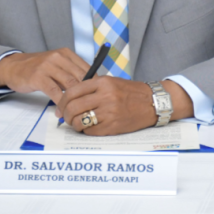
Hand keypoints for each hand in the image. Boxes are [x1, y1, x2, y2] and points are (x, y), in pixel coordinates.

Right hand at [0, 48, 88, 103]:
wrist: (13, 66)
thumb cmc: (38, 68)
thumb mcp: (57, 65)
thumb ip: (71, 72)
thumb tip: (89, 88)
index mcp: (66, 54)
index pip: (87, 68)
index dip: (94, 85)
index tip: (96, 97)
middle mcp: (59, 57)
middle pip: (80, 77)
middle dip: (86, 94)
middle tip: (88, 108)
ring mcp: (48, 66)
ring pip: (69, 84)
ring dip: (73, 100)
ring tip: (75, 112)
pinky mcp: (38, 76)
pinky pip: (54, 91)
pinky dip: (59, 103)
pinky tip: (60, 111)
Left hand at [58, 78, 193, 135]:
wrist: (153, 102)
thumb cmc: (130, 92)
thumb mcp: (111, 82)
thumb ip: (91, 88)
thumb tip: (69, 100)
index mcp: (103, 83)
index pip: (72, 91)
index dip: (62, 101)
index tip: (60, 107)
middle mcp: (105, 96)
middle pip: (73, 107)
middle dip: (65, 115)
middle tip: (65, 118)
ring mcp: (109, 112)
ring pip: (80, 121)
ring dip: (74, 125)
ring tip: (78, 123)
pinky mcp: (113, 125)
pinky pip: (90, 131)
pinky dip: (86, 131)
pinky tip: (90, 127)